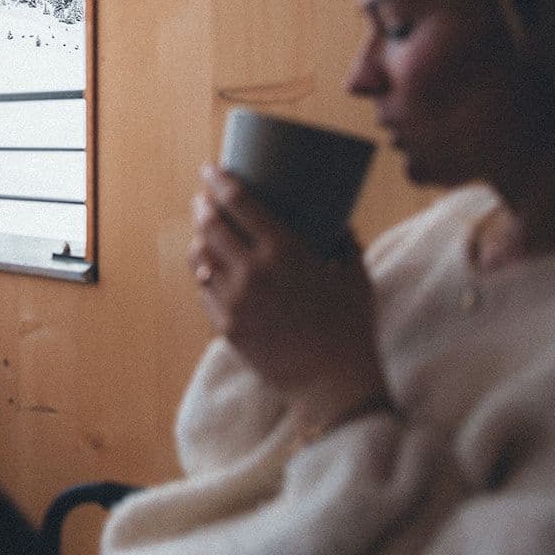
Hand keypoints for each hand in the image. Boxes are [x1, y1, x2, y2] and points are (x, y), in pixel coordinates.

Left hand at [188, 165, 385, 423]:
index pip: (239, 204)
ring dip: (199, 239)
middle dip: (203, 206)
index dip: (220, 181)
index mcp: (285, 252)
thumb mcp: (355, 276)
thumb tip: (338, 222)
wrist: (332, 386)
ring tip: (203, 232)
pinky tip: (208, 269)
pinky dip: (204, 275)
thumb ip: (345, 244)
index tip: (212, 169)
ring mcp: (236, 301)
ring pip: (201, 259)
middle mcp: (253, 272)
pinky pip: (205, 292)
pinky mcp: (228, 328)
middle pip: (211, 226)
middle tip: (204, 198)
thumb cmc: (351, 329)